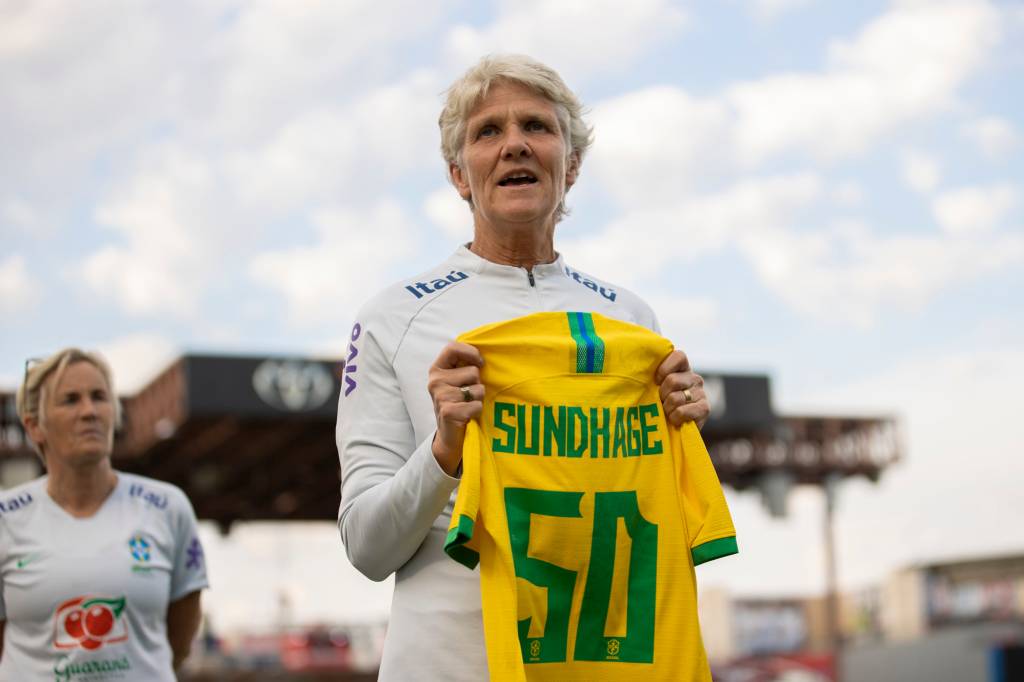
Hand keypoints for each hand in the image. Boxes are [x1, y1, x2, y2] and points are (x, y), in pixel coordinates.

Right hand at [428, 342, 483, 475]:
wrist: (449, 434)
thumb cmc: (458, 402)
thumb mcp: (456, 380)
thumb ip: (464, 364)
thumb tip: (484, 353)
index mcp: (437, 369)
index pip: (452, 348)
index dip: (471, 352)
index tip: (480, 362)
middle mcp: (435, 381)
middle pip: (473, 371)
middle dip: (477, 383)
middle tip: (468, 395)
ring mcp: (440, 397)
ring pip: (477, 389)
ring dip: (478, 399)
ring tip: (467, 405)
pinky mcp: (448, 412)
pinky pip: (477, 405)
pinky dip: (477, 411)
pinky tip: (467, 415)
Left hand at [655, 349, 709, 428]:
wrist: (672, 431)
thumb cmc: (657, 405)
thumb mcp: (652, 388)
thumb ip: (650, 376)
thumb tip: (636, 369)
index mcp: (682, 368)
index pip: (678, 356)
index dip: (664, 368)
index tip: (656, 380)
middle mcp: (694, 378)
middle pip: (672, 380)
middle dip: (661, 394)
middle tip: (661, 402)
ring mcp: (701, 393)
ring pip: (675, 398)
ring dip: (666, 409)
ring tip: (667, 412)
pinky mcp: (705, 408)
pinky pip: (682, 411)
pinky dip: (674, 418)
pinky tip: (675, 420)